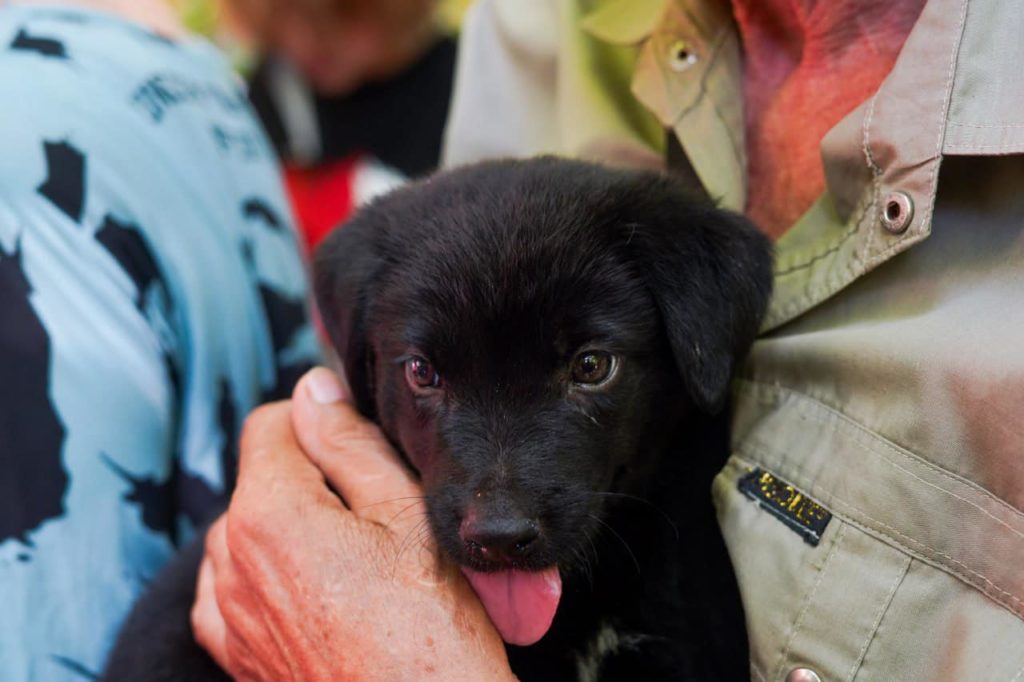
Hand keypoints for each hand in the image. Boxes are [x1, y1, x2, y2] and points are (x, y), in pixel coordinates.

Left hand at [191, 368, 512, 680]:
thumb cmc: (428, 630)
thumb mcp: (406, 516)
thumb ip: (350, 443)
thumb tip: (314, 389)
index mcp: (269, 512)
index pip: (270, 423)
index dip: (319, 422)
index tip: (358, 447)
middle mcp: (231, 558)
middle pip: (261, 477)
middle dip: (311, 476)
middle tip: (376, 511)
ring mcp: (228, 611)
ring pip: (250, 530)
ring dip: (292, 526)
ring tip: (357, 558)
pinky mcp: (236, 651)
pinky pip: (234, 586)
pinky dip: (269, 574)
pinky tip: (321, 592)